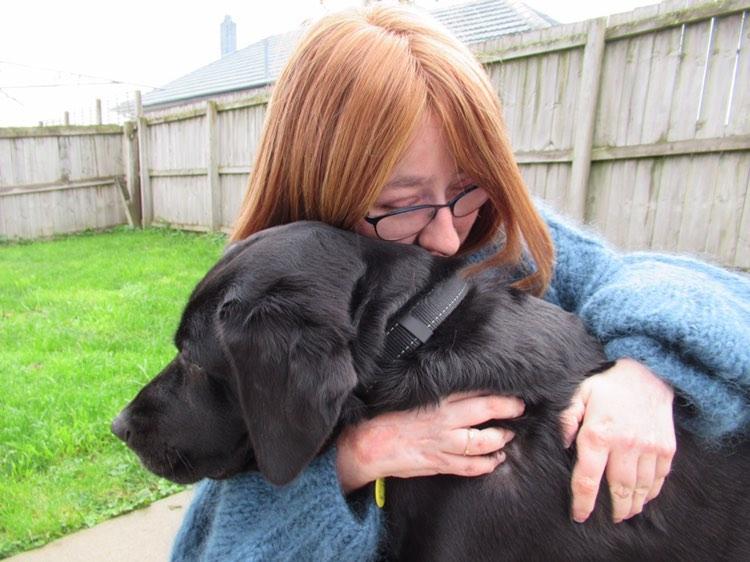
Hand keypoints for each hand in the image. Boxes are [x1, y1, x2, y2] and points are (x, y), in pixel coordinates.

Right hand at [336, 392, 523, 492]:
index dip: (495, 389)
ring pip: (481, 440)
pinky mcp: (438, 462)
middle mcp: (443, 418)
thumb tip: (458, 385)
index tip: (509, 386)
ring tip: (509, 436)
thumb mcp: (411, 396)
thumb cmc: (387, 417)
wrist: (367, 444)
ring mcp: (442, 442)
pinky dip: (485, 465)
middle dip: (507, 408)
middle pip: (484, 409)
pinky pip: (468, 466)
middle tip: (520, 407)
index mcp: (435, 398)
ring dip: (499, 439)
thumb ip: (435, 392)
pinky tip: (495, 461)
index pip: (472, 389)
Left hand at [561, 358, 675, 522]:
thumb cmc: (609, 383)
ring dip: (632, 505)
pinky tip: (643, 496)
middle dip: (612, 509)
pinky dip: (651, 492)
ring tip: (625, 512)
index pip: (587, 479)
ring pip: (639, 489)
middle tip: (607, 518)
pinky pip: (659, 479)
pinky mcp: (666, 448)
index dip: (582, 502)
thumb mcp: (580, 393)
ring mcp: (649, 448)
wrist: (650, 370)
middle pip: (617, 490)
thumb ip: (566, 418)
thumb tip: (561, 443)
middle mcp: (625, 445)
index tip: (579, 515)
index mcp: (598, 434)